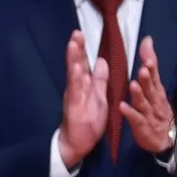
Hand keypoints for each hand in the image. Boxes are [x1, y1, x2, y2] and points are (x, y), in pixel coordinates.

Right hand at [58, 30, 111, 166]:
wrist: (75, 144)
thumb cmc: (87, 122)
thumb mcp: (99, 98)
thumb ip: (100, 80)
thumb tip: (102, 61)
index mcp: (84, 85)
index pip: (83, 63)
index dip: (82, 49)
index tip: (81, 33)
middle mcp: (77, 88)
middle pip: (77, 65)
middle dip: (76, 49)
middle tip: (76, 32)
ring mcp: (74, 97)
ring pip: (74, 74)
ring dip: (74, 59)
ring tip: (74, 43)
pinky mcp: (74, 107)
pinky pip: (76, 92)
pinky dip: (76, 79)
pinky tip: (76, 69)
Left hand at [121, 35, 175, 157]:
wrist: (167, 142)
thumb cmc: (158, 112)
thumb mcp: (155, 90)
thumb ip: (150, 68)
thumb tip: (147, 42)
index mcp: (157, 92)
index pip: (155, 75)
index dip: (151, 63)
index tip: (147, 51)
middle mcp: (155, 102)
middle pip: (151, 89)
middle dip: (148, 78)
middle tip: (143, 68)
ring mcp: (150, 115)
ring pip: (144, 103)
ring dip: (139, 94)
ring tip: (133, 84)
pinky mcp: (143, 128)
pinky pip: (136, 120)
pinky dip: (130, 114)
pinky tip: (122, 107)